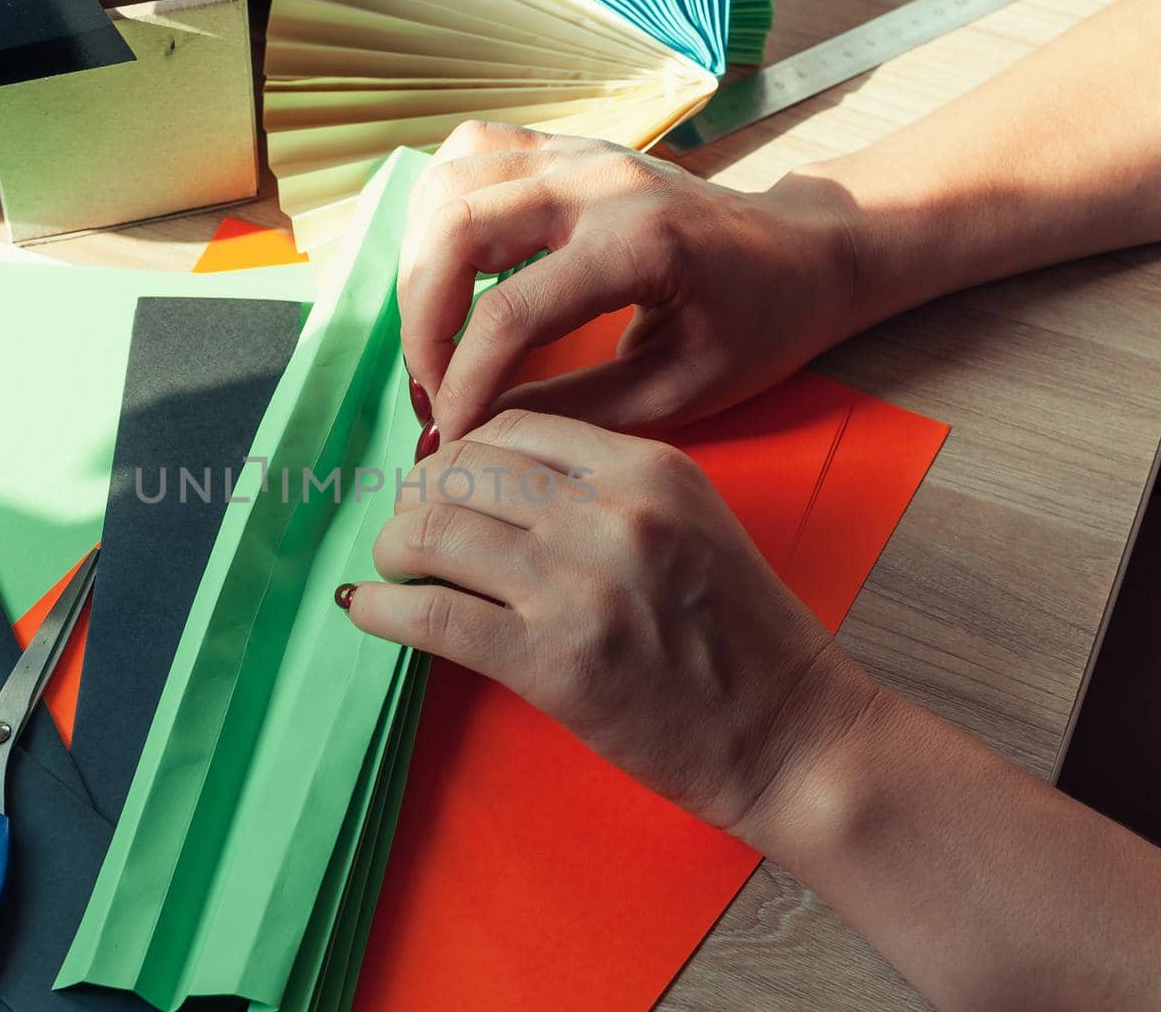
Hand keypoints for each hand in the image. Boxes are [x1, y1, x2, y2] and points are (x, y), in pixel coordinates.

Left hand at [340, 408, 879, 832]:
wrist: (793, 734)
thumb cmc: (741, 635)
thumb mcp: (690, 522)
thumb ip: (602, 489)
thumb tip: (489, 478)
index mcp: (648, 468)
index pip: (512, 426)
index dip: (457, 452)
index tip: (440, 483)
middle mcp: (611, 513)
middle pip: (461, 471)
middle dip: (415, 497)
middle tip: (406, 529)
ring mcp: (580, 586)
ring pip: (434, 532)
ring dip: (393, 549)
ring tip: (392, 569)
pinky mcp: (554, 662)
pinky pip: (433, 615)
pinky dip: (382, 610)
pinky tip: (366, 611)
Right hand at [398, 120, 859, 442]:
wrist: (805, 250)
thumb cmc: (759, 325)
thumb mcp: (683, 391)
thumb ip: (578, 410)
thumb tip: (479, 435)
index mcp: (640, 242)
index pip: (509, 312)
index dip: (462, 382)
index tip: (450, 433)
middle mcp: (599, 179)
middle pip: (454, 231)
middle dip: (423, 324)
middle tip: (433, 389)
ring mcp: (578, 151)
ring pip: (445, 184)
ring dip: (419, 269)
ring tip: (436, 338)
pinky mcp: (565, 147)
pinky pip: (467, 156)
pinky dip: (437, 215)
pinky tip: (450, 271)